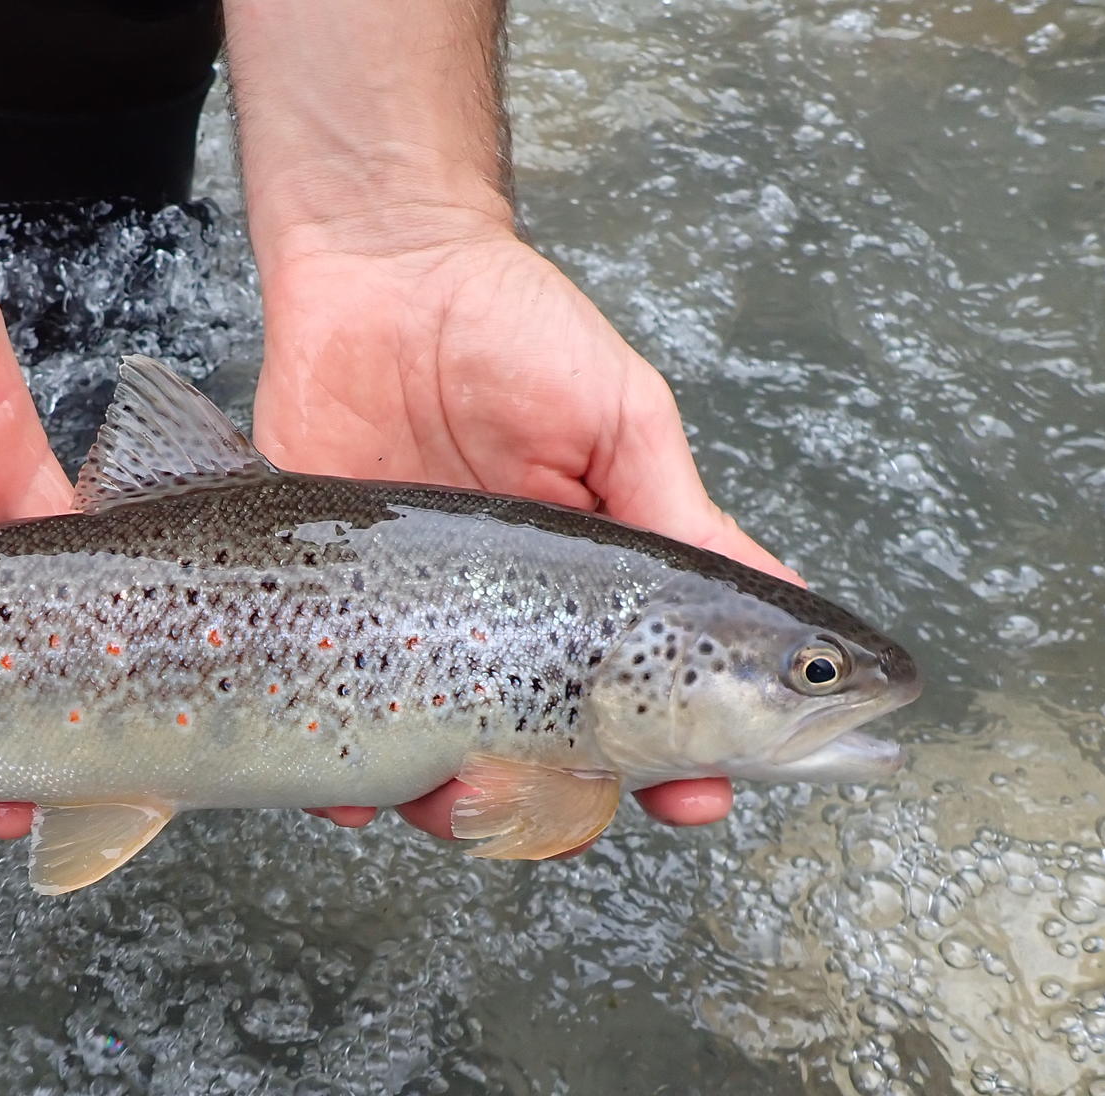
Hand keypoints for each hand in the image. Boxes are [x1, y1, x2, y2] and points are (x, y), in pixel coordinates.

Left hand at [251, 207, 799, 845]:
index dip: (684, 767)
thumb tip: (774, 598)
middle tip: (564, 807)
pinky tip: (346, 794)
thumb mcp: (619, 416)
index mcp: (594, 592)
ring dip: (456, 811)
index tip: (699, 798)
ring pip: (446, 769)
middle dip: (564, 810)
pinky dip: (340, 782)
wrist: (378, 274)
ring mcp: (418, 633)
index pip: (653, 706)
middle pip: (549, 764)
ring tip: (457, 800)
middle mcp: (510, 629)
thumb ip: (674, 510)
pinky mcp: (329, 620)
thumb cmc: (514, 333)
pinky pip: (333, 730)